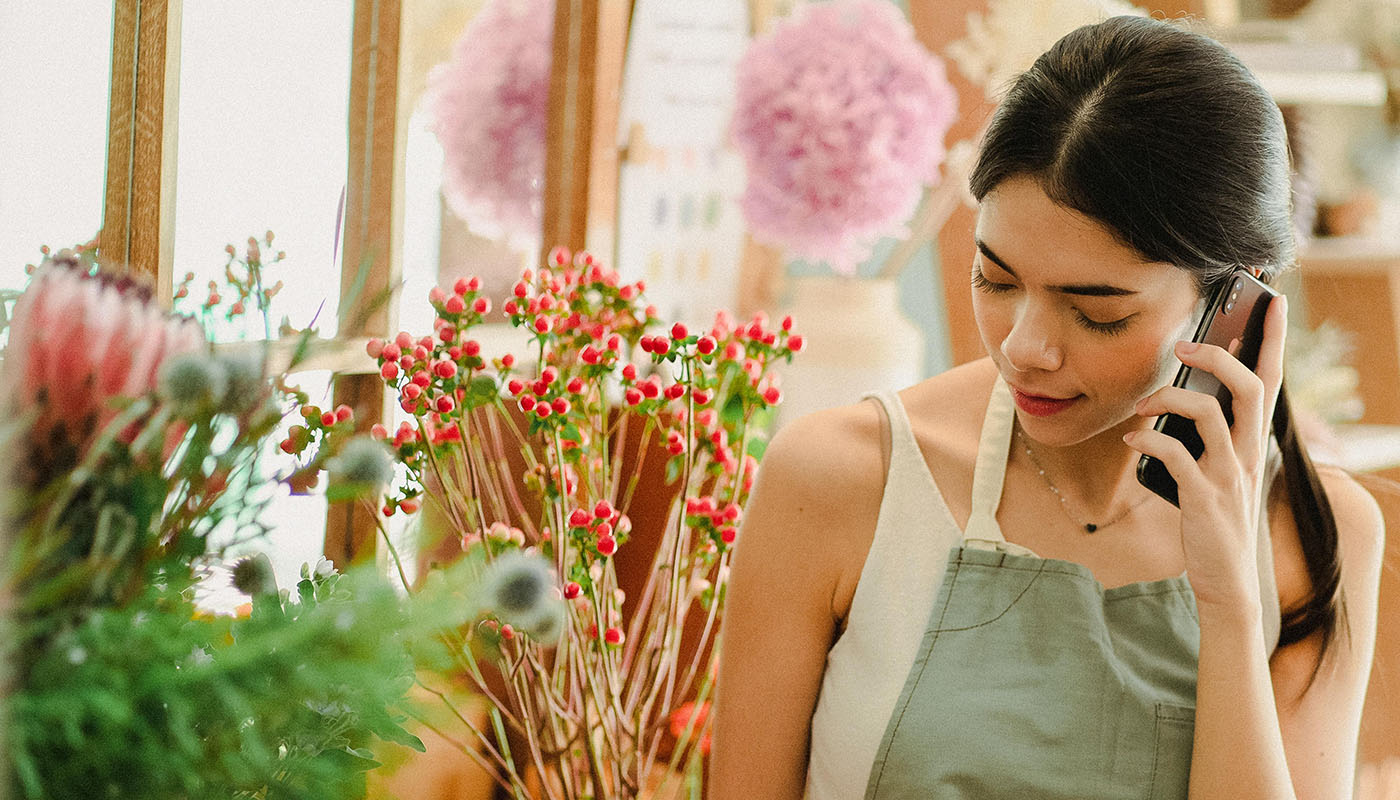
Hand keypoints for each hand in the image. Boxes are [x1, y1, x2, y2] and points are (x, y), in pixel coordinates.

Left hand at [1123, 294, 1287, 611]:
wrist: (1226, 580)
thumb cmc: (1215, 518)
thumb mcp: (1220, 470)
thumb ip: (1209, 435)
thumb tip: (1180, 396)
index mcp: (1254, 442)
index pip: (1272, 381)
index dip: (1273, 341)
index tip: (1272, 302)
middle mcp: (1248, 453)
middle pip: (1250, 387)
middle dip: (1220, 356)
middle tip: (1185, 345)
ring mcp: (1229, 475)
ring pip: (1211, 415)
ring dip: (1172, 399)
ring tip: (1144, 403)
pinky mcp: (1204, 498)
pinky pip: (1176, 457)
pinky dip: (1149, 442)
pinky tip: (1131, 441)